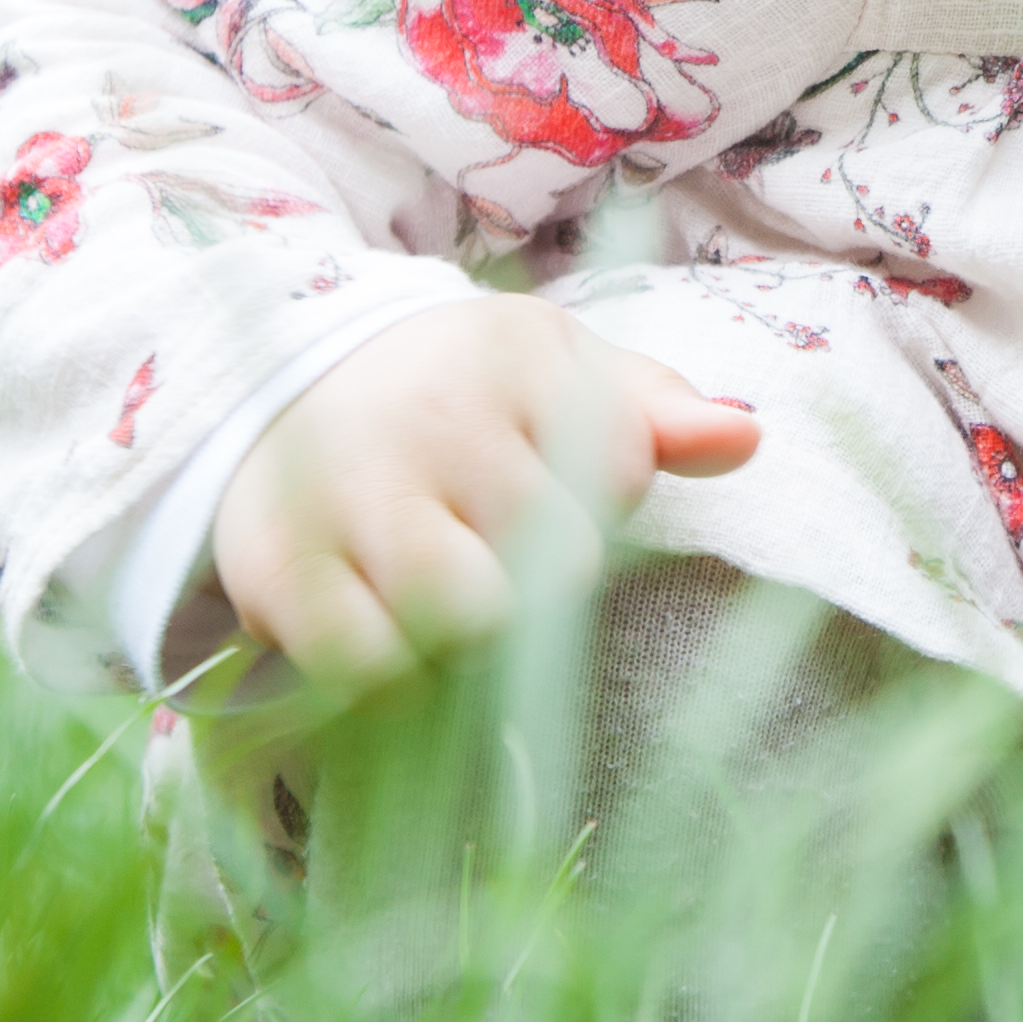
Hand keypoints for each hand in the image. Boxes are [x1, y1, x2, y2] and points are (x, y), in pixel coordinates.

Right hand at [208, 294, 758, 688]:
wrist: (277, 388)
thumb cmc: (455, 391)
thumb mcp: (557, 369)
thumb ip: (653, 408)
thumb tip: (745, 438)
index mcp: (514, 358)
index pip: (620, 475)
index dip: (599, 503)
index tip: (546, 476)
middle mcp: (431, 419)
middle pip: (554, 567)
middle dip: (537, 579)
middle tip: (489, 544)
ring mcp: (348, 493)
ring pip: (465, 620)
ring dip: (465, 628)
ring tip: (438, 582)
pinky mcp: (278, 568)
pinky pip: (369, 662)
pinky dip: (385, 663)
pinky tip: (379, 612)